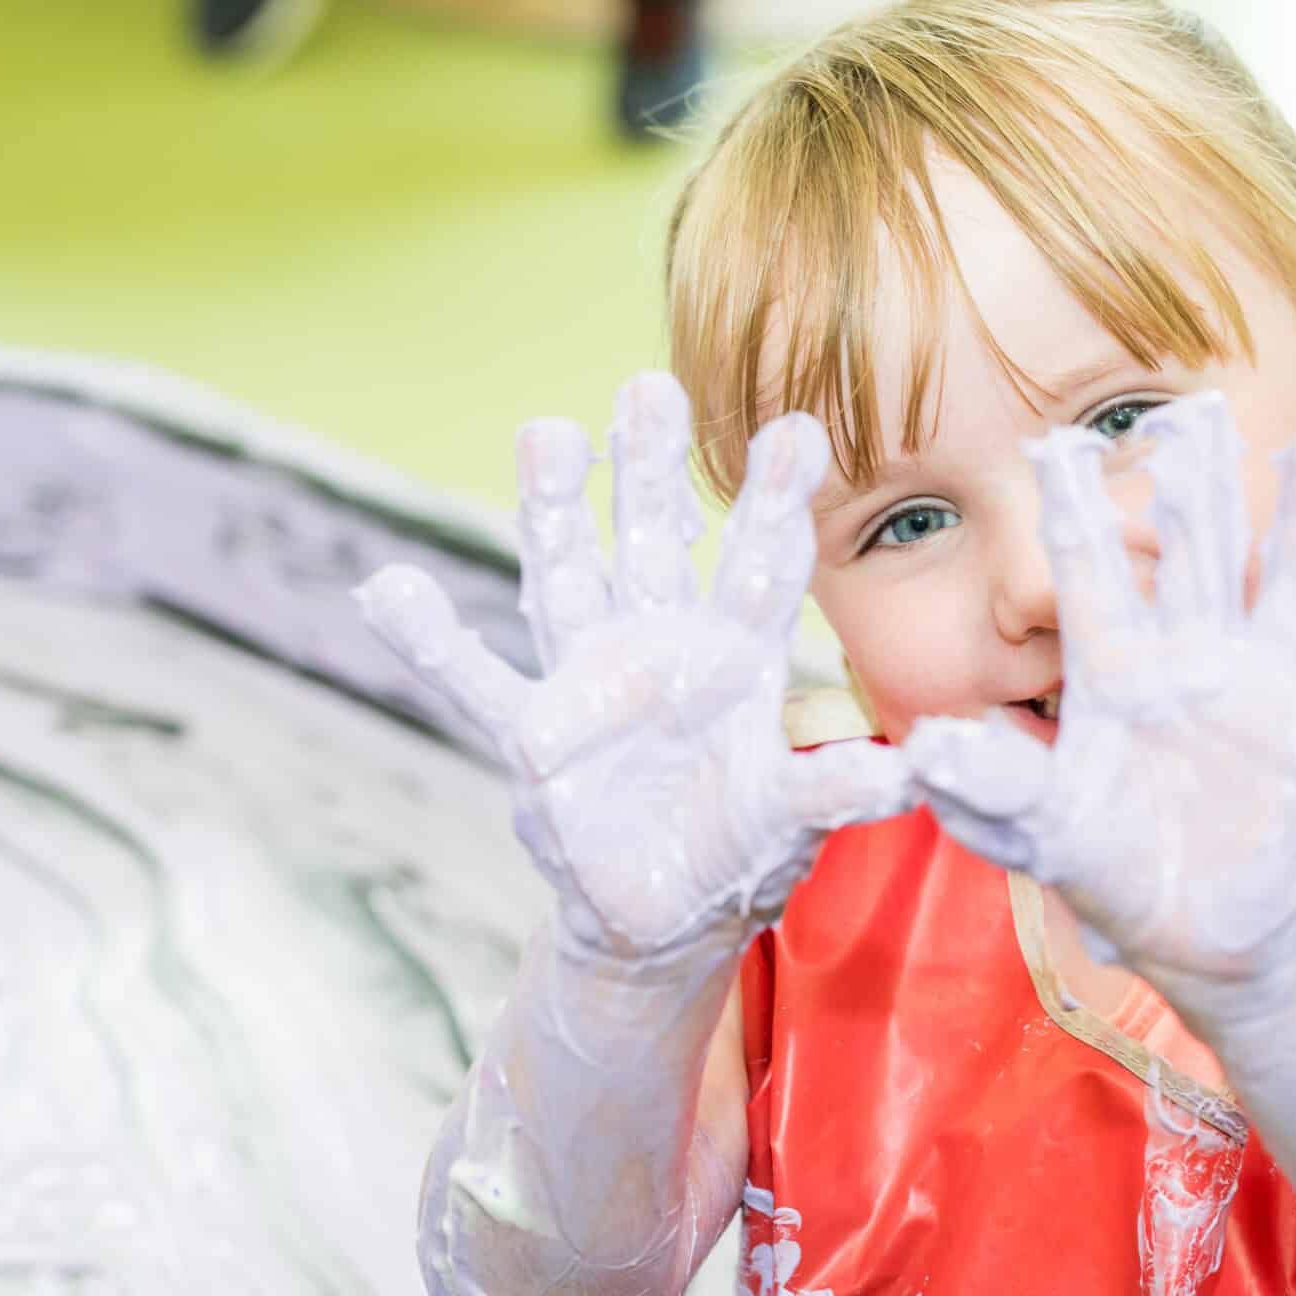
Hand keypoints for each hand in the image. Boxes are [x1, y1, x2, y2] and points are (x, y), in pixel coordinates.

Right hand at [355, 373, 912, 965]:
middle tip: (653, 385)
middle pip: (655, 542)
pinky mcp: (530, 738)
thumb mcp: (793, 817)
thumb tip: (909, 777)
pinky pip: (473, 684)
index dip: (775, 504)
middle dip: (653, 470)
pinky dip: (429, 643)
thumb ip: (834, 786)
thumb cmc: (737, 843)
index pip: (761, 566)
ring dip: (554, 512)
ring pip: (567, 579)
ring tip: (545, 432)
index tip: (797, 429)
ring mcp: (590, 683)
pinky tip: (386, 589)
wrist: (666, 910)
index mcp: (736, 658)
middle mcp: (660, 647)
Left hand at [905, 395, 1295, 1015]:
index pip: (1090, 570)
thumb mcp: (1044, 835)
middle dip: (1195, 480)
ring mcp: (1264, 682)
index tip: (1055, 436)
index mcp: (1117, 669)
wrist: (1206, 936)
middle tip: (1194, 407)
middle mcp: (1193, 656)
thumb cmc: (1118, 875)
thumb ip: (990, 789)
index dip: (1074, 506)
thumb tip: (928, 747)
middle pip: (1196, 549)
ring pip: (1290, 579)